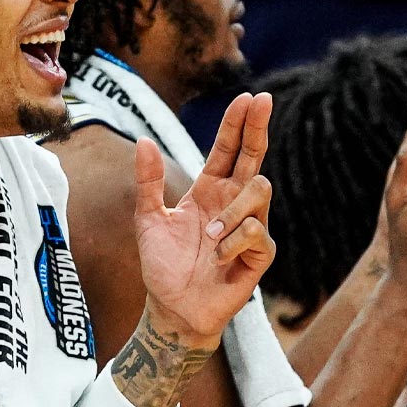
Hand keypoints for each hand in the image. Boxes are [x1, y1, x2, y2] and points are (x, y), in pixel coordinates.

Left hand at [134, 92, 275, 343]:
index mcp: (210, 190)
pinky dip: (232, 242)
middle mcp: (233, 204)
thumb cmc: (163, 266)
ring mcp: (250, 227)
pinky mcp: (258, 255)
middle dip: (258, 127)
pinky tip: (217, 257)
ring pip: (259, 191)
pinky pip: (256, 233)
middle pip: (255, 156)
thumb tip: (144, 141)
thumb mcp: (147, 220)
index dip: (238, 123)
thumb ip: (147, 182)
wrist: (171, 309)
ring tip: (208, 236)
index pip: (229, 149)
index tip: (248, 97)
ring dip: (231, 211)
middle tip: (263, 101)